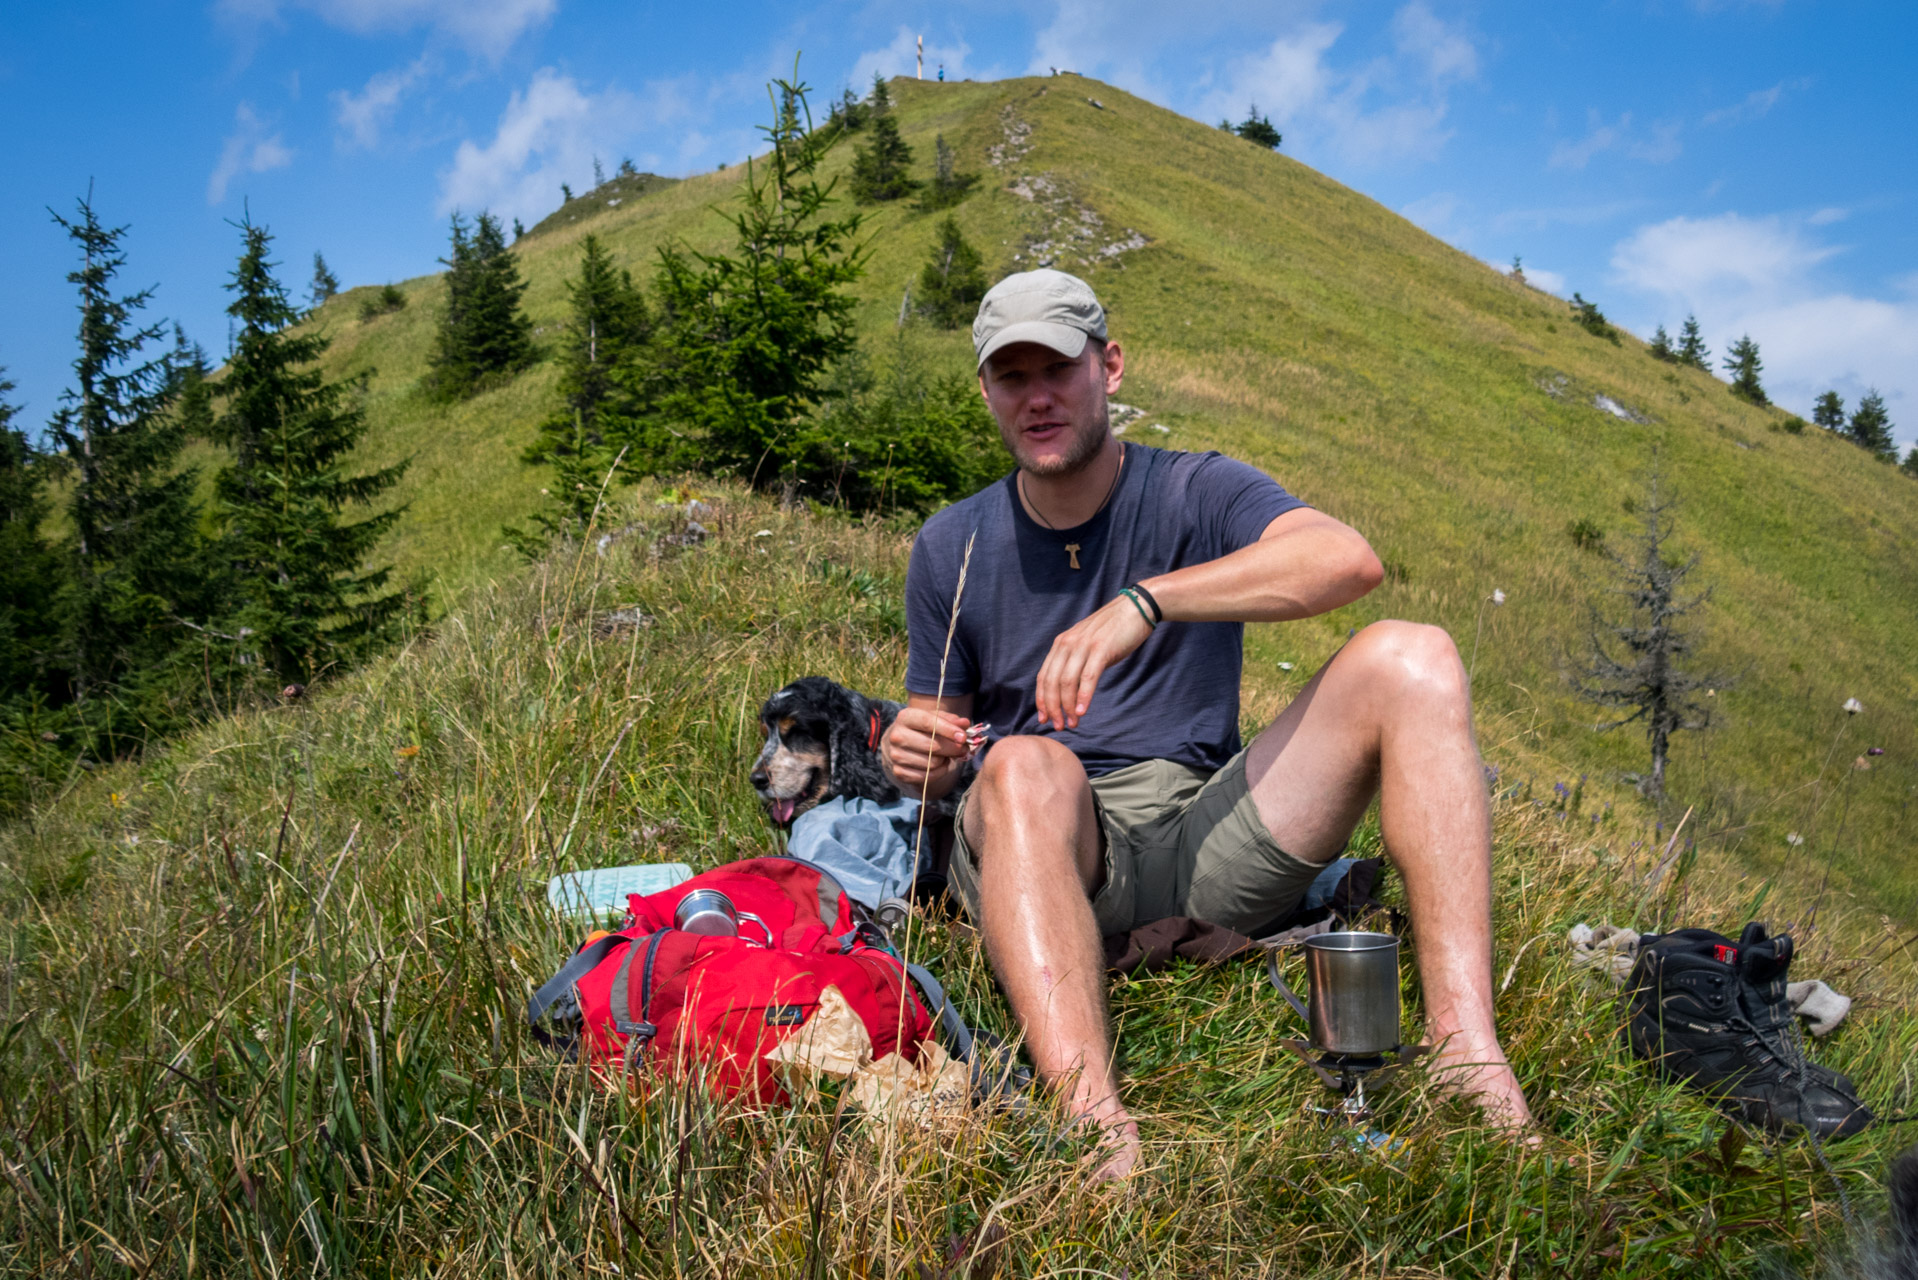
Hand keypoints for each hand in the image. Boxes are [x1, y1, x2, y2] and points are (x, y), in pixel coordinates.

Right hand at [883, 706, 971, 788]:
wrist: (903, 743)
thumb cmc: (924, 728)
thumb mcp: (936, 719)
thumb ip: (951, 720)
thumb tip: (964, 724)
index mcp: (905, 717)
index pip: (928, 723)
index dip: (948, 730)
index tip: (963, 737)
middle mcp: (897, 736)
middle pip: (933, 746)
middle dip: (953, 748)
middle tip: (964, 748)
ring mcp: (896, 756)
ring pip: (933, 763)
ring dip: (945, 760)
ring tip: (946, 754)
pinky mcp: (899, 772)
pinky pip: (929, 776)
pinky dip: (940, 771)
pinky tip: (939, 763)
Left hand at [1035, 595, 1154, 729]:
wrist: (1135, 609)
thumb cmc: (1113, 631)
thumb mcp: (1087, 645)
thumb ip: (1076, 663)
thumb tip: (1070, 691)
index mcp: (1061, 644)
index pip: (1043, 677)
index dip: (1042, 700)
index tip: (1044, 719)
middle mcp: (1067, 644)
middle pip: (1051, 682)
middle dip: (1053, 708)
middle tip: (1059, 726)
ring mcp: (1083, 646)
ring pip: (1067, 682)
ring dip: (1068, 706)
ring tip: (1072, 723)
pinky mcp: (1101, 649)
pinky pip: (1088, 677)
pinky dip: (1083, 696)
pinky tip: (1083, 711)